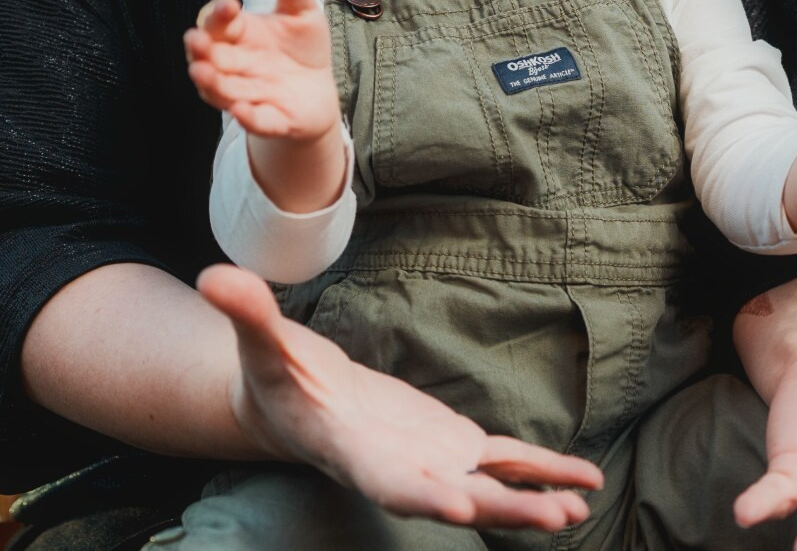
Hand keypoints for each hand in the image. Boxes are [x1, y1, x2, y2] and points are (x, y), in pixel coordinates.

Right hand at [186, 0, 340, 141]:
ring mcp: (248, 94)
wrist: (316, 93)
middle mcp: (236, 66)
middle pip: (211, 58)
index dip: (219, 14)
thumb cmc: (300, 48)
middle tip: (195, 40)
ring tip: (203, 73)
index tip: (229, 5)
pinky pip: (255, 121)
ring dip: (212, 83)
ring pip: (222, 90)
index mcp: (240, 35)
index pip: (220, 23)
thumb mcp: (301, 13)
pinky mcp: (269, 120)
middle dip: (201, 50)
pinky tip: (241, 112)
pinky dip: (248, 118)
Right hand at [199, 264, 602, 528]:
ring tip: (577, 508)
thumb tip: (214, 276)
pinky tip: (582, 486)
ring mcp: (428, 458)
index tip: (459, 507)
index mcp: (352, 450)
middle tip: (552, 520)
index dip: (423, 492)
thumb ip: (248, 314)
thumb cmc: (276, 376)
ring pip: (487, 486)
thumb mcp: (263, 344)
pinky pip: (502, 463)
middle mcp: (397, 466)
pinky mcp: (451, 442)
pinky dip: (540, 472)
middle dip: (501, 510)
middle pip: (453, 494)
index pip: (389, 479)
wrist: (295, 401)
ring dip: (531, 499)